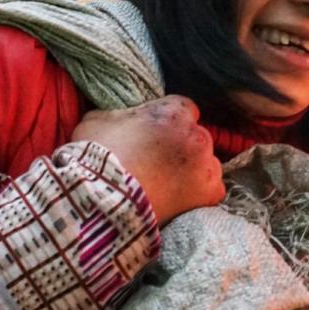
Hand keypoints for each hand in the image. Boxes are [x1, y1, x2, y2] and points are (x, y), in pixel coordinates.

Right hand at [70, 96, 223, 226]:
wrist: (104, 199)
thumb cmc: (98, 158)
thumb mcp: (97, 121)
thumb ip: (118, 114)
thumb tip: (117, 118)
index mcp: (173, 112)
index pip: (184, 109)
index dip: (170, 124)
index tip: (157, 136)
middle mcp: (197, 134)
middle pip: (196, 137)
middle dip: (180, 148)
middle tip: (156, 164)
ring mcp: (207, 164)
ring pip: (206, 163)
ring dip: (191, 171)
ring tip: (165, 185)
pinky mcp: (210, 192)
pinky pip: (211, 189)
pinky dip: (197, 194)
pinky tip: (175, 199)